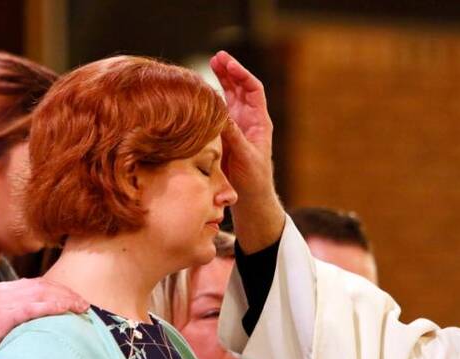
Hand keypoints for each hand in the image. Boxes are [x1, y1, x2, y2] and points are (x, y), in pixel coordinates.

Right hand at [0, 278, 88, 358]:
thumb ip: (16, 313)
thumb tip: (40, 319)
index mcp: (3, 290)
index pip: (38, 284)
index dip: (60, 290)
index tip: (75, 299)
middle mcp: (5, 291)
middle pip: (44, 286)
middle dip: (67, 294)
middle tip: (85, 304)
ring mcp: (4, 302)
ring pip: (43, 295)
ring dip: (66, 300)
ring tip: (82, 308)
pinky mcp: (3, 316)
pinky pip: (34, 308)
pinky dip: (53, 307)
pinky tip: (67, 311)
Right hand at [210, 50, 284, 252]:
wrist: (251, 200)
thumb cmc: (253, 181)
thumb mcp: (244, 156)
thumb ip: (233, 135)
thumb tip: (220, 113)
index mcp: (259, 122)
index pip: (253, 89)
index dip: (241, 74)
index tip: (226, 63)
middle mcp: (248, 121)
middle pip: (240, 89)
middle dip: (229, 71)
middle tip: (217, 57)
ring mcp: (236, 128)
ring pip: (228, 98)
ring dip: (219, 82)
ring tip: (209, 65)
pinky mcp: (225, 137)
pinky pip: (217, 113)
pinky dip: (210, 101)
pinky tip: (199, 92)